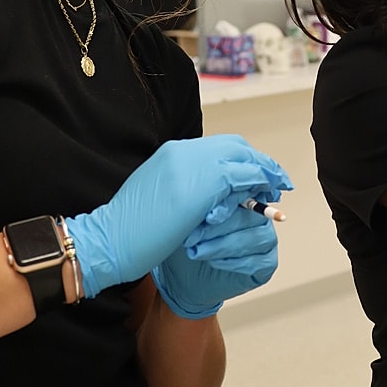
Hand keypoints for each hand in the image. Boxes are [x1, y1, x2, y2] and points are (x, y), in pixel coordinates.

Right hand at [66, 136, 288, 297]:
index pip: (220, 146)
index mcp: (173, 153)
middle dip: (260, 162)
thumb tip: (214, 191)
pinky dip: (255, 186)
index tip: (258, 175)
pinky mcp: (201, 186)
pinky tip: (263, 200)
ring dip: (263, 174)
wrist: (110, 240)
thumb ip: (186, 185)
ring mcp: (192, 165)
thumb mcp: (161, 196)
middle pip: (235, 146)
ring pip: (242, 158)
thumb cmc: (132, 228)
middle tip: (276, 181)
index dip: (243, 159)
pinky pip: (240, 178)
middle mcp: (183, 151)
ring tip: (276, 191)